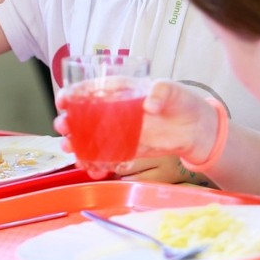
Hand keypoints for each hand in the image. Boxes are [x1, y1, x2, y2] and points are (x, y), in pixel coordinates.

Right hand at [52, 80, 212, 183]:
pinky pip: (105, 157)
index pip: (91, 89)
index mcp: (122, 91)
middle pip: (83, 115)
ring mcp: (119, 131)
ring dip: (77, 145)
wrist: (196, 131)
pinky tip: (91, 169)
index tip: (62, 100)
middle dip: (68, 122)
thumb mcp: (174, 91)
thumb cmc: (184, 103)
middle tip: (63, 129)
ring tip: (71, 151)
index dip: (73, 93)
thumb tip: (150, 104)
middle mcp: (115, 111)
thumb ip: (162, 92)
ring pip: (90, 138)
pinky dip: (95, 164)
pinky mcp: (126, 149)